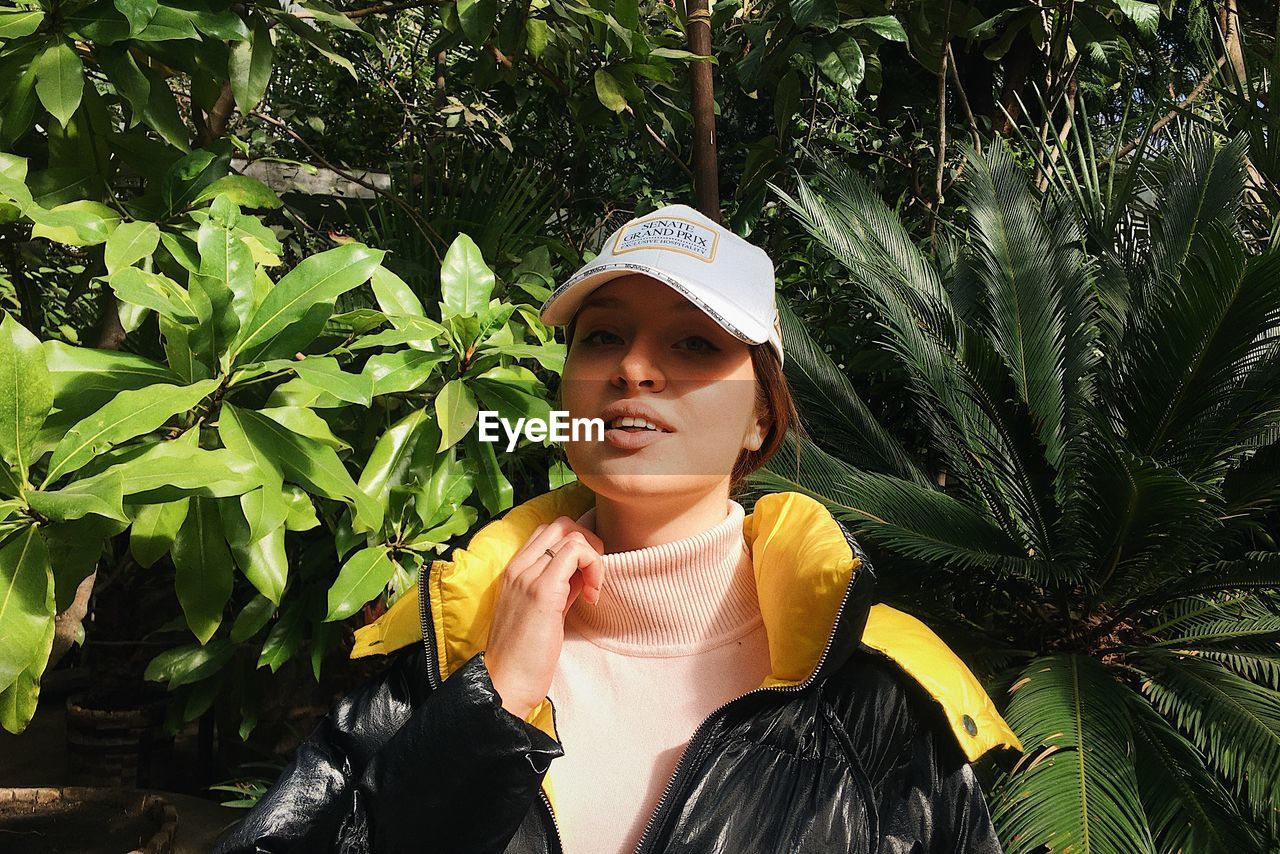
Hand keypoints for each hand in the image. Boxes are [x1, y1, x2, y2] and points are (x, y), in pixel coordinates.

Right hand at [484, 517, 604, 720]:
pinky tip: (591, 597)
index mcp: (515, 570)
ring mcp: (528, 575)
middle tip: (593, 578)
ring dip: (593, 557)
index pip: (548, 533)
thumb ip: (559, 588)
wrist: (505, 682)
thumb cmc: (525, 654)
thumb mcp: (543, 612)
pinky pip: (576, 553)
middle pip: (561, 525)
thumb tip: (582, 574)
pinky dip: (594, 568)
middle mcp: (519, 566)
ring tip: (592, 590)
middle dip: (589, 544)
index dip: (576, 546)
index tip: (585, 579)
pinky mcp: (542, 590)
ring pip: (571, 535)